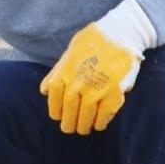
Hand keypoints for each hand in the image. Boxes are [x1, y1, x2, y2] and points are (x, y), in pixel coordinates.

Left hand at [39, 0, 153, 134]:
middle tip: (70, 129)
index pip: (55, 101)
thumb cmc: (92, 41)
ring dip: (84, 126)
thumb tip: (44, 90)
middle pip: (69, 112)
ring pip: (86, 116)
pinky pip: (105, 114)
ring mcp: (95, 91)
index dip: (56, 112)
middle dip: (69, 124)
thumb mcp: (68, 53)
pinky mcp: (114, 94)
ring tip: (84, 129)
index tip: (58, 117)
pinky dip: (101, 122)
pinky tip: (99, 124)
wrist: (120, 33)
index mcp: (63, 75)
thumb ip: (56, 73)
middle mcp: (77, 85)